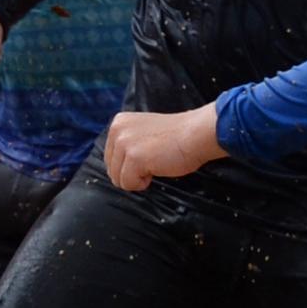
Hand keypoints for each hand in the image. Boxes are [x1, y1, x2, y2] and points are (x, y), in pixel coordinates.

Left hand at [101, 105, 223, 191]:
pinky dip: (144, 183)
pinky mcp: (134, 158)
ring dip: (138, 178)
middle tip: (153, 159)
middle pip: (112, 170)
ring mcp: (124, 143)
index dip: (129, 165)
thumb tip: (116, 169)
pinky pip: (129, 184)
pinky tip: (157, 167)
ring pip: (119, 179)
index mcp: (119, 123)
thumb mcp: (142, 133)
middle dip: (132, 172)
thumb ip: (127, 144)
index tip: (148, 154)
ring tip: (156, 162)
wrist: (196, 134)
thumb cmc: (176, 137)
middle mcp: (117, 131)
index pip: (110, 158)